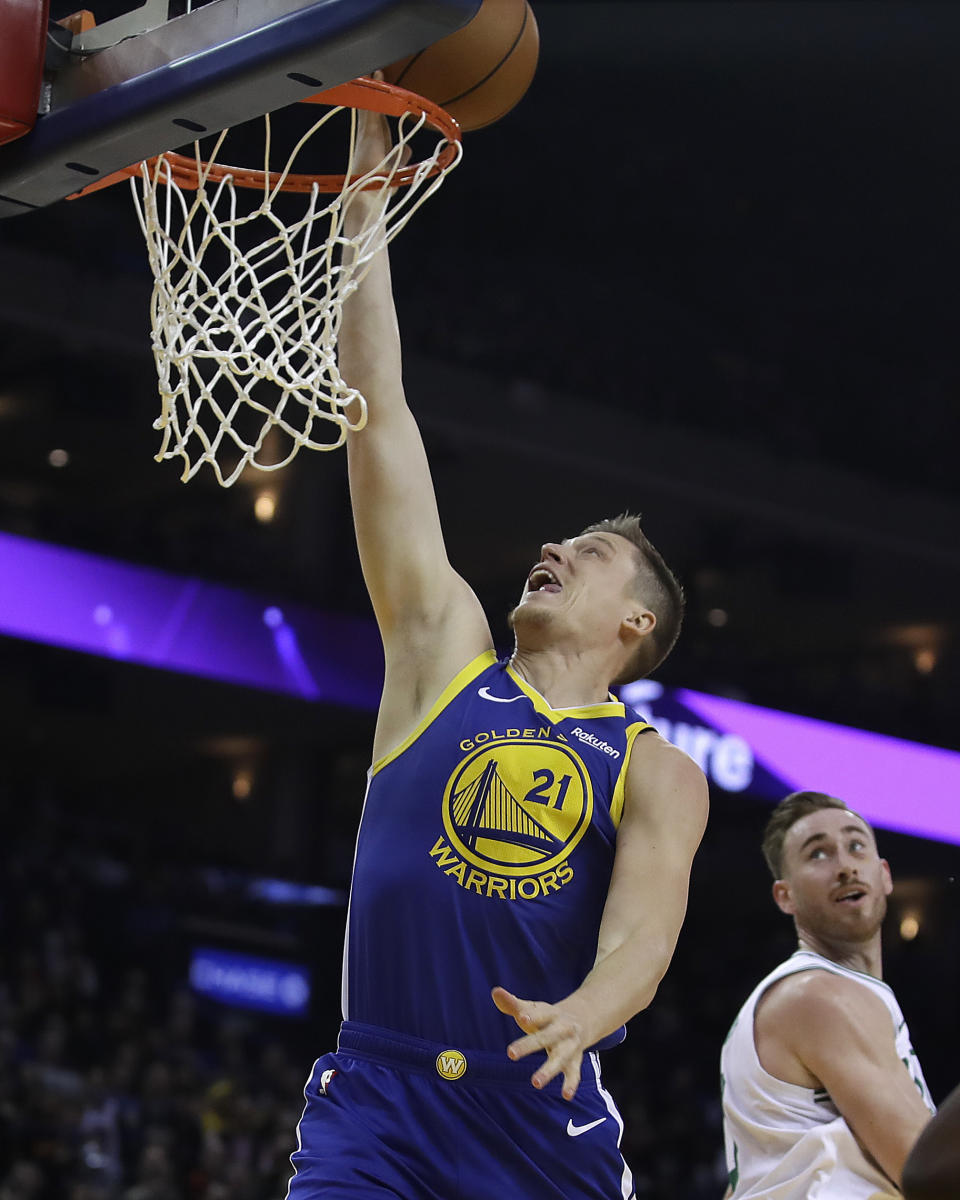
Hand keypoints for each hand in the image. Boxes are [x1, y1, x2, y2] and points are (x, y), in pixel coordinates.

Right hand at [352, 71, 410, 179]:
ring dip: (371, 87)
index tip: (385, 92)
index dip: (380, 105)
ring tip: (374, 70)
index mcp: (373, 144)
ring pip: (369, 104)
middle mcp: (367, 136)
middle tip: (376, 72)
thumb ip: (401, 158)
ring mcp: (366, 133)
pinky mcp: (369, 131)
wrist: (370, 197)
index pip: (377, 119)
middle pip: (371, 107)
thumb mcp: (395, 168)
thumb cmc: (381, 187)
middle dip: (374, 91)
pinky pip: (370, 105)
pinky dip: (373, 92)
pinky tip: (375, 76)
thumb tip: (409, 149)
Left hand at [492, 985, 589, 1099]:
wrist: (583, 1018)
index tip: (521, 1017)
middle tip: (510, 1053)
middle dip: (529, 1045)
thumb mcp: (534, 1008)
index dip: (531, 1016)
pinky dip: (571, 1083)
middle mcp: (562, 1029)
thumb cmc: (548, 1016)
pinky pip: (574, 1073)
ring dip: (549, 1070)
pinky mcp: (574, 1061)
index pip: (540, 1014)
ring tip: (535, 1083)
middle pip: (545, 1037)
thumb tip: (495, 992)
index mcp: (551, 1013)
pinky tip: (566, 1095)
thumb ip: (513, 1004)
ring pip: (560, 1058)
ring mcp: (570, 1046)